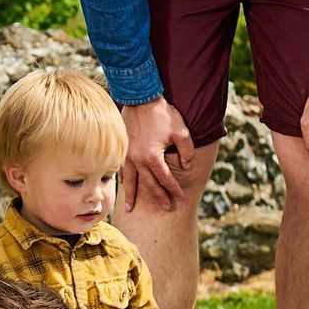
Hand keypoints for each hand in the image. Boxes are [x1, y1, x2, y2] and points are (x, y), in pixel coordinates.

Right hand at [120, 98, 195, 212]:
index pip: (166, 179)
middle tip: (165, 207)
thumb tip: (186, 166)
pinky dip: (123, 180)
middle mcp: (138, 160)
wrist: (139, 98)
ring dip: (132, 196)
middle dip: (158, 197)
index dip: (174, 189)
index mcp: (153, 157)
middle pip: (149, 184)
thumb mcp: (181, 131)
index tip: (180, 198)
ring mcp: (127, 155)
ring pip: (130, 180)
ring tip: (131, 209)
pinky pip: (121, 169)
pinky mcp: (121, 149)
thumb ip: (187, 151)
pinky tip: (124, 186)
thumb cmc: (161, 114)